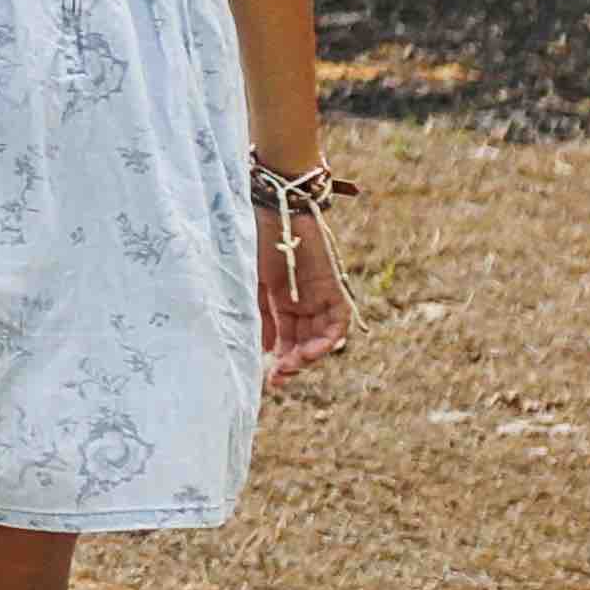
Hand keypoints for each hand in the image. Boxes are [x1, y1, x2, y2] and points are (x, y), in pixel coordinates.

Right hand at [257, 208, 354, 381]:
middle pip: (304, 342)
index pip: (285, 340)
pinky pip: (340, 320)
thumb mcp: (250, 283)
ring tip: (295, 363)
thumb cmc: (253, 240)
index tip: (270, 380)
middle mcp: (302, 302)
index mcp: (280, 301)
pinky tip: (314, 350)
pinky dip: (330, 337)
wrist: (272, 209)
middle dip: (293, 363)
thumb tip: (265, 348)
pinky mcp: (334, 287)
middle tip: (280, 376)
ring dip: (311, 354)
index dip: (279, 361)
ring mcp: (319, 295)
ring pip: (323, 336)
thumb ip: (259, 315)